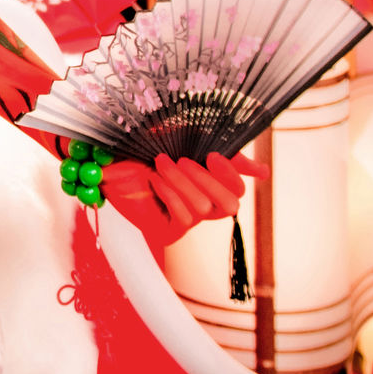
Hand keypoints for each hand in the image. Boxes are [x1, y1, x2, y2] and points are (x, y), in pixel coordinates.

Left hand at [102, 150, 261, 247]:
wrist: (109, 157)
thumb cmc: (146, 147)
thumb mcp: (188, 142)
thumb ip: (226, 156)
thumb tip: (263, 174)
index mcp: (209, 183)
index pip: (237, 190)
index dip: (231, 173)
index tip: (214, 155)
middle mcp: (202, 204)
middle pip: (230, 205)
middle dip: (208, 180)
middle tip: (184, 160)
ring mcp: (185, 219)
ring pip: (203, 209)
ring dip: (181, 183)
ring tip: (160, 164)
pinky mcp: (167, 231)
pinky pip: (183, 217)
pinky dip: (170, 194)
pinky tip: (154, 181)